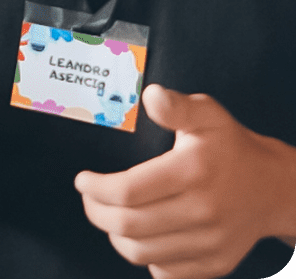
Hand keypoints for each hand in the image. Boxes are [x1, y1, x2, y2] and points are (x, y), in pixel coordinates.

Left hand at [75, 84, 295, 278]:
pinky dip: (144, 258)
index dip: (96, 188)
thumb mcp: (206, 114)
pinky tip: (139, 236)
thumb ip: (175, 106)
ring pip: (143, 253)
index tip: (82, 180)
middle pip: (130, 225)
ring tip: (108, 215)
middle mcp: (202, 212)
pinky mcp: (216, 263)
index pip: (129, 191)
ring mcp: (211, 243)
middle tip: (89, 198)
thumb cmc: (231, 146)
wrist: (273, 188)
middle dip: (96, 212)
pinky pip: (167, 272)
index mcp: (192, 172)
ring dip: (115, 236)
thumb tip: (150, 96)